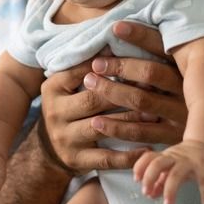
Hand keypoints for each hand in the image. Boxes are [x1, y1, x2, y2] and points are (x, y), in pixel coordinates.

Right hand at [39, 60, 143, 174]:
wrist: (49, 147)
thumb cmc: (68, 106)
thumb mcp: (67, 84)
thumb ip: (85, 66)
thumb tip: (113, 43)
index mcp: (52, 88)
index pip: (81, 72)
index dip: (108, 67)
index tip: (134, 62)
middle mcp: (55, 112)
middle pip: (92, 100)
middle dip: (123, 94)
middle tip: (151, 89)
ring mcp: (65, 138)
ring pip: (101, 127)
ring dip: (129, 121)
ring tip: (154, 114)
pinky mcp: (76, 160)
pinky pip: (106, 158)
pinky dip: (128, 155)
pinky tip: (147, 148)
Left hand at [133, 139, 203, 203]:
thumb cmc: (185, 160)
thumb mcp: (171, 168)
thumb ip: (160, 182)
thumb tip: (149, 195)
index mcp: (165, 156)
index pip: (149, 157)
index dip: (140, 167)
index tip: (136, 180)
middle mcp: (175, 157)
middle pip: (158, 163)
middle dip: (149, 178)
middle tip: (145, 193)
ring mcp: (190, 162)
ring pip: (176, 174)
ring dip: (170, 190)